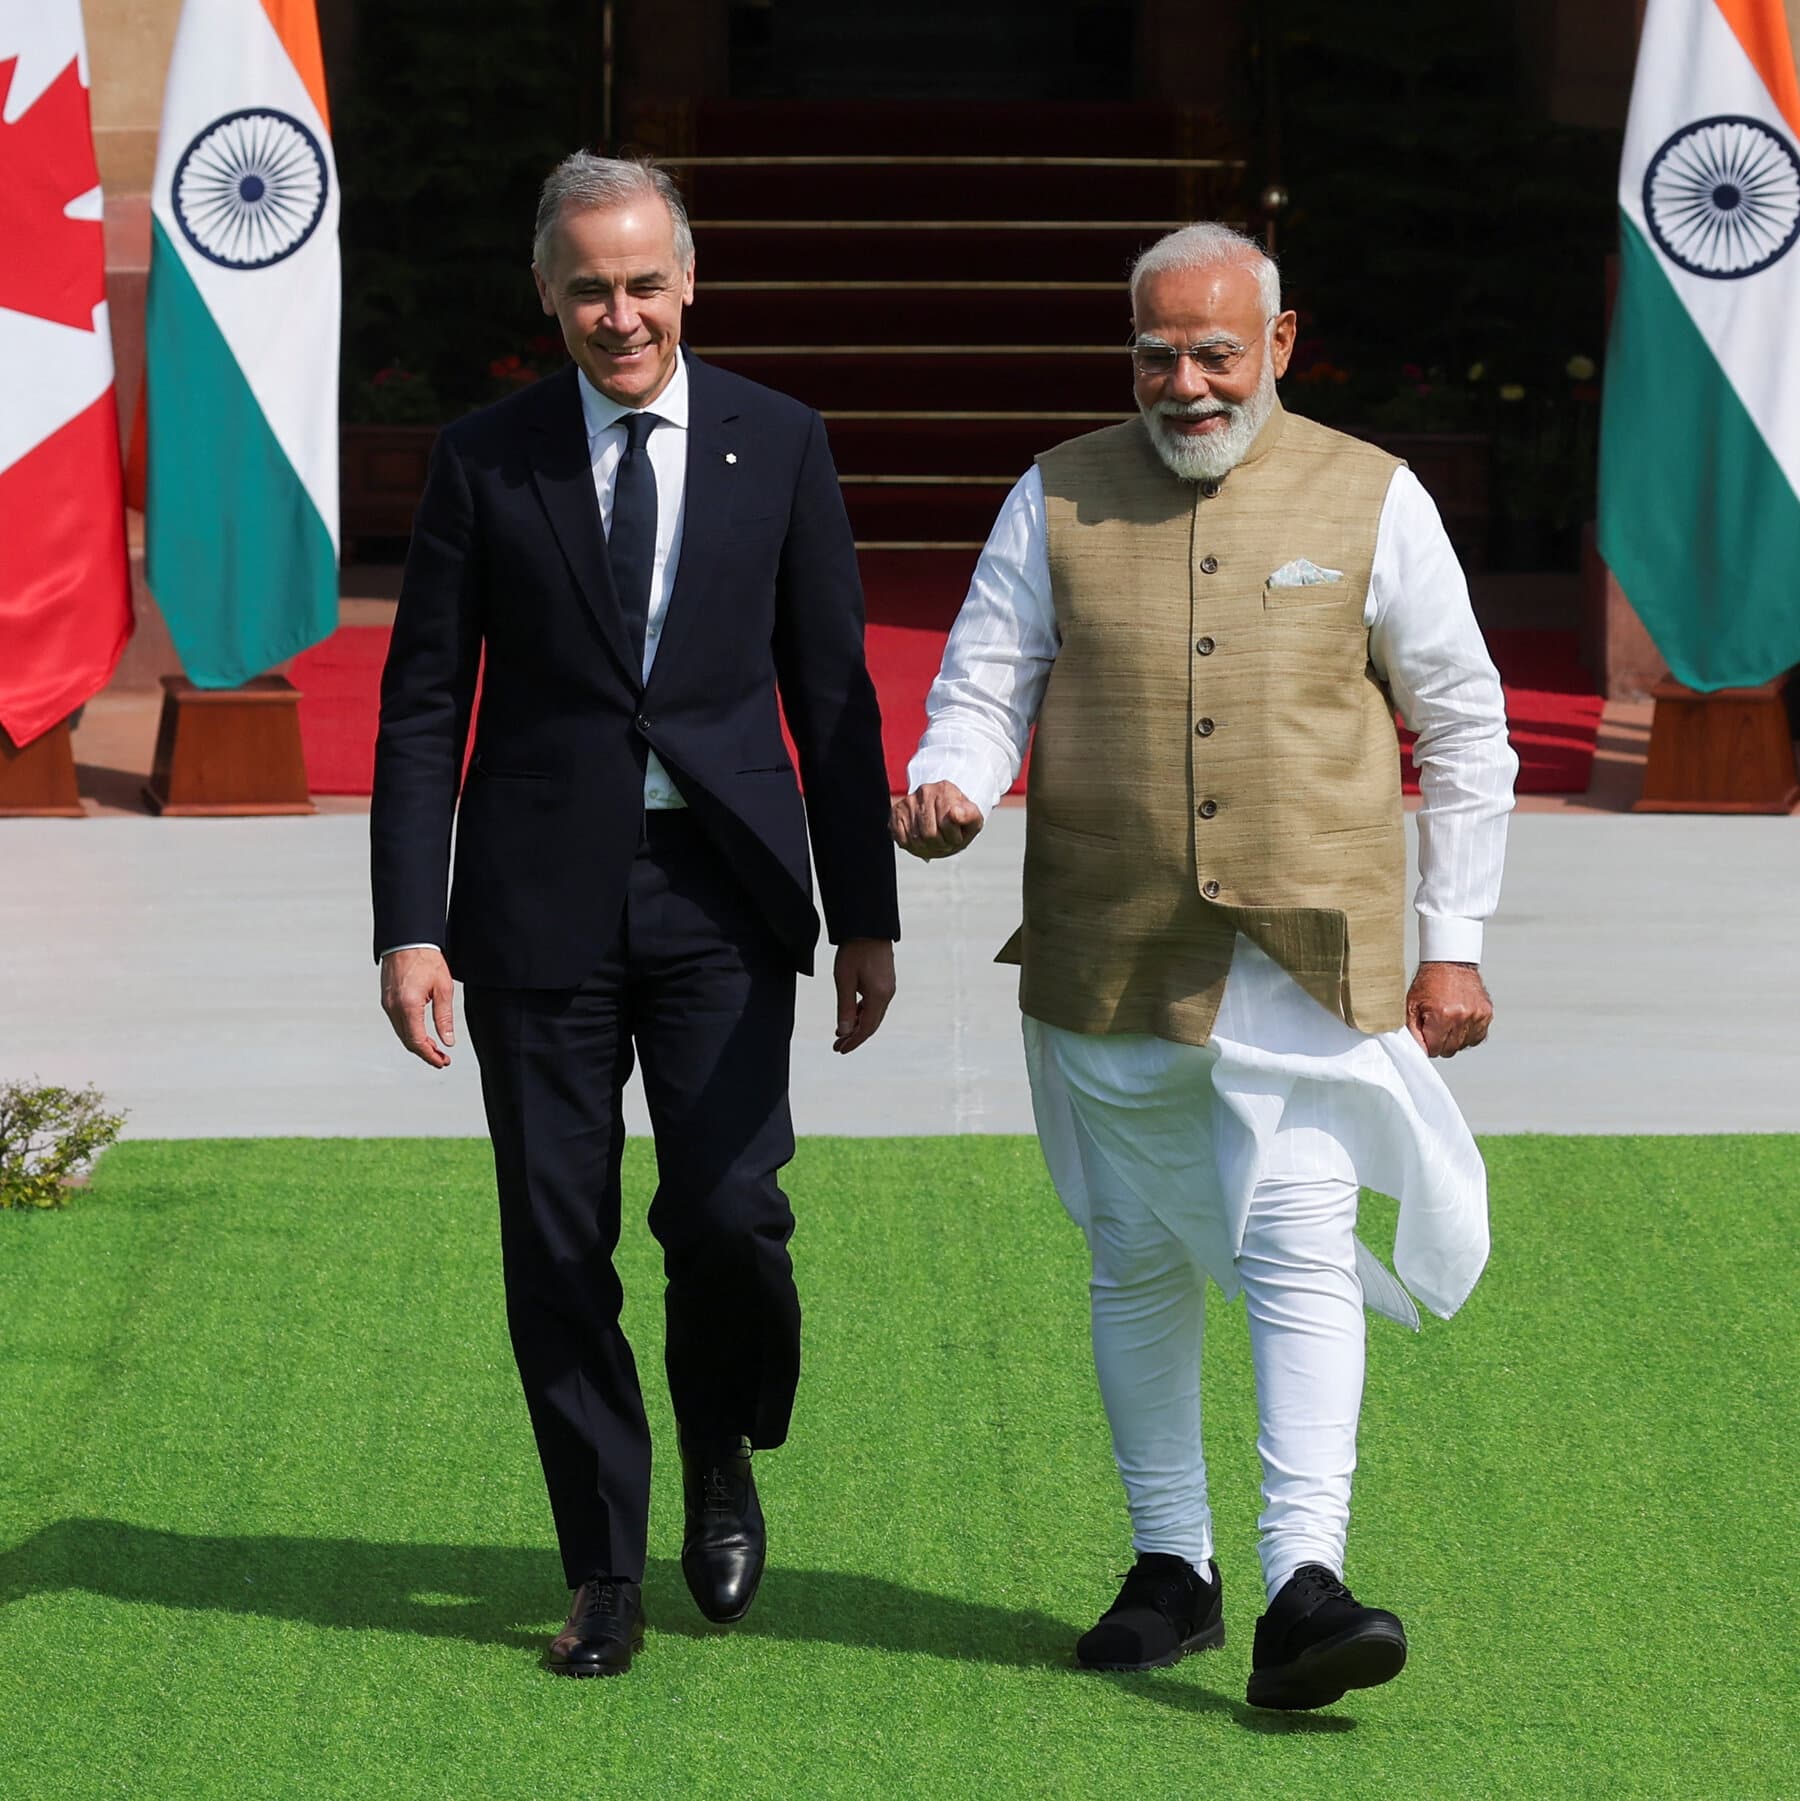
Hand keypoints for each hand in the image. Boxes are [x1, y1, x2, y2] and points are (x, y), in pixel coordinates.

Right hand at [381, 947, 457, 1068]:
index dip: (430, 1056)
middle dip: (425, 1053)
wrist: (408, 939)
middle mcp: (393, 1007)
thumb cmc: (426, 959)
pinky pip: (397, 1022)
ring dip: (417, 1043)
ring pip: (401, 1033)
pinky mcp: (386, 999)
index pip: (417, 1041)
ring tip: (435, 1048)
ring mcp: (387, 1003)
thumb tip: (448, 1040)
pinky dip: (409, 1032)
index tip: (442, 1062)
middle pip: (407, 1040)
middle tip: (442, 1059)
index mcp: (408, 1006)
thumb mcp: (443, 988)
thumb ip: (444, 1017)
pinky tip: (421, 1033)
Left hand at [833, 938, 895, 1053]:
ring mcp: (888, 987)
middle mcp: (887, 994)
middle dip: (855, 1037)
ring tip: (841, 1032)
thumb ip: (844, 1008)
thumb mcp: (844, 980)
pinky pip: (875, 1004)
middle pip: (872, 1024)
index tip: (839, 1050)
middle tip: (838, 1046)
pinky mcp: (885, 981)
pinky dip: (862, 1013)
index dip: (853, 1041)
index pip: (866, 1028)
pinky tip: (851, 1014)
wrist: (869, 926)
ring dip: (858, 1025)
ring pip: (874, 1014)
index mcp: (878, 996)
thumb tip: (844, 1032)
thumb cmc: (854, 950)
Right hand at [891, 782, 984, 859]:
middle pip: (929, 834)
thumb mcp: (974, 819)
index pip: (947, 824)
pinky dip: (912, 845)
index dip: (954, 838)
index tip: (957, 834)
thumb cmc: (959, 819)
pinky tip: (921, 839)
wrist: (942, 813)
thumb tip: (955, 813)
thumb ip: (970, 816)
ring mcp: (908, 802)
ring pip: (915, 839)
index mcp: (945, 789)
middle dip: (940, 844)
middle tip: (945, 841)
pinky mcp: (896, 813)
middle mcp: (924, 791)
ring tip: (934, 840)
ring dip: (927, 847)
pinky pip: (902, 839)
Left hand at [1405, 962, 1491, 1058]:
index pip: (1433, 1050)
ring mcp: (1476, 1016)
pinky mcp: (1486, 1014)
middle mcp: (1461, 1016)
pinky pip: (1477, 1037)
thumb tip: (1416, 1051)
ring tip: (1447, 1021)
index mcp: (1442, 1015)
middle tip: (1434, 1027)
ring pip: (1463, 1045)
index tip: (1425, 1038)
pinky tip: (1459, 1022)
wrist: (1451, 962)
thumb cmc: (1430, 981)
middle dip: (1439, 1043)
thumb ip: (1412, 1031)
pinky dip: (1468, 1034)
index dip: (1426, 1045)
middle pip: (1449, 1050)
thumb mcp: (1412, 1005)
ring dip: (1454, 1039)